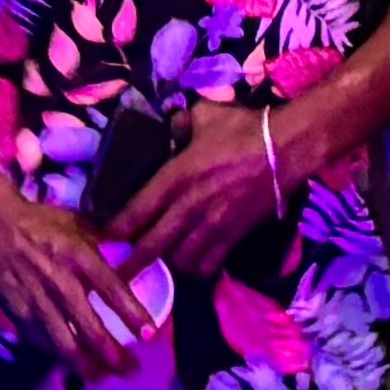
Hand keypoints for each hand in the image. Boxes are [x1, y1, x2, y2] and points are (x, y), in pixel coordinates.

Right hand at [0, 182, 156, 376]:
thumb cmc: (40, 223)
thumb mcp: (77, 225)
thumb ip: (101, 247)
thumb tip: (129, 261)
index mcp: (79, 257)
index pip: (112, 290)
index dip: (132, 315)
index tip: (150, 334)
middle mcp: (60, 284)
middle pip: (91, 330)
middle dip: (114, 356)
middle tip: (132, 370)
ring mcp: (38, 304)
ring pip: (66, 346)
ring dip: (88, 366)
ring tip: (104, 376)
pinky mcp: (19, 316)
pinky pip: (44, 344)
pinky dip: (60, 357)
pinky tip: (73, 363)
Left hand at [113, 100, 314, 275]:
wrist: (288, 147)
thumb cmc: (244, 128)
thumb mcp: (204, 115)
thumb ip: (179, 124)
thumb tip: (168, 127)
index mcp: (178, 176)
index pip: (138, 210)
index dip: (116, 228)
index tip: (102, 238)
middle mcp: (191, 206)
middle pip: (153, 245)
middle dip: (131, 263)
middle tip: (114, 274)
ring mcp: (214, 225)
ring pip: (180, 260)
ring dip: (165, 265)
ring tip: (156, 265)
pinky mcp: (234, 235)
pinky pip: (209, 263)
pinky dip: (196, 269)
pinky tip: (190, 264)